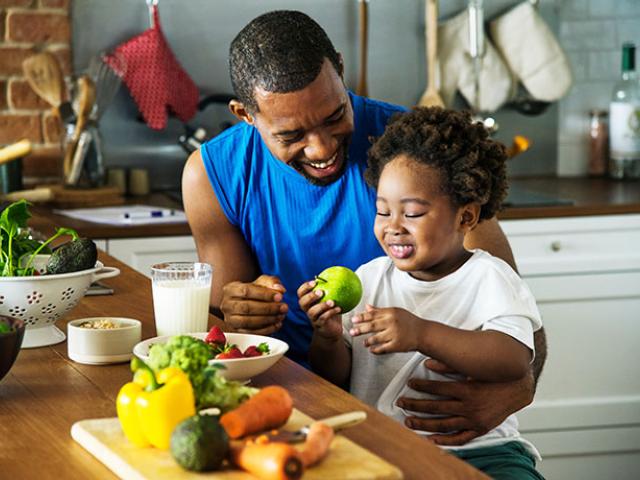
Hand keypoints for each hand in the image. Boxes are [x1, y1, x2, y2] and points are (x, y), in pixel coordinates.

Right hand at [220, 274, 287, 334]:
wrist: (246, 303)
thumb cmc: (254, 291)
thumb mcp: (262, 282)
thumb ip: (271, 282)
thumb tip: (279, 289)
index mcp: (230, 289)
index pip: (246, 291)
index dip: (264, 294)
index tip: (280, 296)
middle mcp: (227, 305)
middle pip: (247, 307)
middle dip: (268, 308)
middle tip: (284, 307)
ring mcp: (230, 319)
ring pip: (248, 322)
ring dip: (268, 319)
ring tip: (281, 316)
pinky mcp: (236, 331)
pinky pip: (251, 333)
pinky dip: (266, 330)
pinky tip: (277, 324)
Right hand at [297, 280, 341, 339]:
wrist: (331, 329)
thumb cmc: (330, 311)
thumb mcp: (330, 298)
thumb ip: (331, 288)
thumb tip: (339, 273)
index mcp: (308, 301)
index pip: (300, 292)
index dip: (305, 287)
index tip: (315, 282)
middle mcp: (307, 309)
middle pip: (302, 302)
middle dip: (310, 296)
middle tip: (321, 292)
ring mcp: (312, 318)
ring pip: (312, 312)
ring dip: (322, 306)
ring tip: (332, 301)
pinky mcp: (320, 325)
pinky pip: (323, 319)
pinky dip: (331, 313)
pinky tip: (339, 309)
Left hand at [349, 305, 422, 353]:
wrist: (423, 333)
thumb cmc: (408, 321)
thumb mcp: (396, 312)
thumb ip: (380, 310)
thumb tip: (366, 307)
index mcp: (391, 313)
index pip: (372, 314)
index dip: (361, 317)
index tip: (353, 319)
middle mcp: (392, 323)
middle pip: (372, 326)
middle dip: (360, 329)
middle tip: (352, 331)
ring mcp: (394, 334)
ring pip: (376, 338)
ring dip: (367, 341)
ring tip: (364, 343)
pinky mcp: (397, 345)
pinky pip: (383, 349)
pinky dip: (376, 350)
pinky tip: (371, 350)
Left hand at [397, 359, 534, 445]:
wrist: (517, 389)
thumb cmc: (493, 375)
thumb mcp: (472, 368)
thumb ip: (449, 365)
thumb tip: (428, 362)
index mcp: (467, 389)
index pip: (438, 388)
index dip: (421, 385)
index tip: (409, 383)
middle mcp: (469, 407)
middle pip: (436, 408)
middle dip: (416, 405)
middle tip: (401, 403)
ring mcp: (474, 420)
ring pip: (444, 425)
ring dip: (424, 424)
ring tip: (408, 421)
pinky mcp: (480, 429)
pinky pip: (460, 438)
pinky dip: (445, 441)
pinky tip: (430, 439)